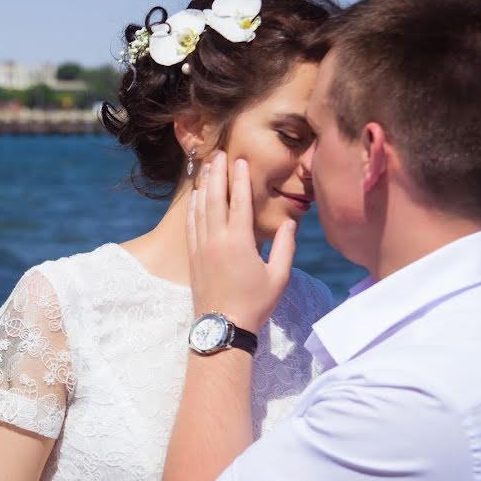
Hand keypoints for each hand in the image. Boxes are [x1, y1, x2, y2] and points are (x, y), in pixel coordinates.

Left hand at [187, 151, 296, 332]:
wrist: (222, 327)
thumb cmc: (255, 304)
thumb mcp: (278, 277)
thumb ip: (285, 247)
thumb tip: (290, 223)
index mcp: (240, 242)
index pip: (239, 201)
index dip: (240, 178)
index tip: (240, 160)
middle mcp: (217, 240)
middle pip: (215, 197)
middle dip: (217, 173)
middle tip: (219, 153)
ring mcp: (201, 247)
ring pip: (200, 208)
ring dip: (204, 185)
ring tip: (206, 166)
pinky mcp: (193, 256)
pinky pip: (191, 223)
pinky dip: (193, 206)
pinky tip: (196, 195)